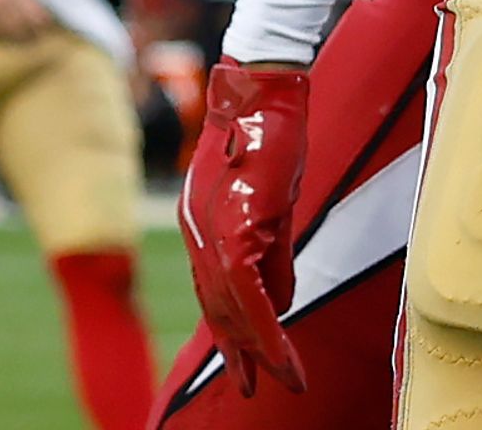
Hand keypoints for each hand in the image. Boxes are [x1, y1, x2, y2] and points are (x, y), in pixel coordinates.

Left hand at [180, 58, 312, 396]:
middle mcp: (200, 237)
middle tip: (255, 388)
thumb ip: (272, 251)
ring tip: (277, 377)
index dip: (233, 331)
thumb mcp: (273, 202)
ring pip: (233, 306)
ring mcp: (215, 233)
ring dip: (257, 347)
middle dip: (240, 353)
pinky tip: (277, 344)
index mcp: (205, 230)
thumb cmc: (271, 136)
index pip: (217, 294)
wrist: (263, 92)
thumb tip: (281, 299)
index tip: (248, 362)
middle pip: (219, 309)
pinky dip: (263, 320)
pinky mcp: (237, 226)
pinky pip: (247, 288)